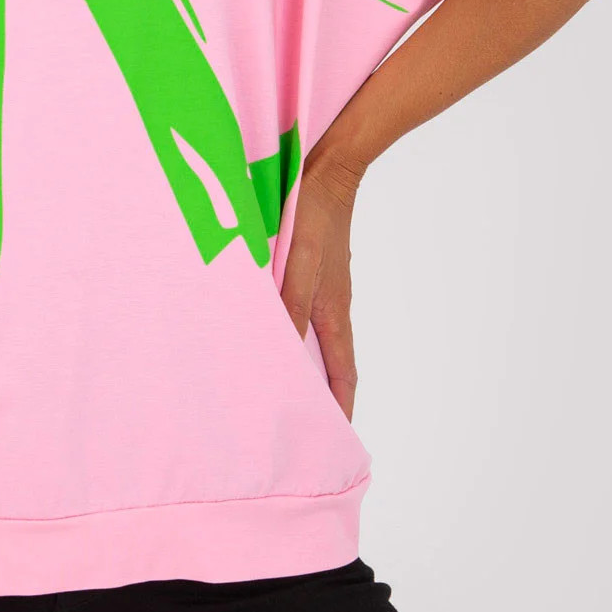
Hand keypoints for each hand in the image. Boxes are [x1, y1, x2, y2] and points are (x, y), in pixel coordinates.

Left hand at [279, 150, 364, 420]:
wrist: (327, 172)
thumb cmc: (314, 219)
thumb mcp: (298, 265)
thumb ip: (288, 307)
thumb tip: (279, 351)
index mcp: (333, 313)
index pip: (342, 374)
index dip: (340, 408)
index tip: (336, 439)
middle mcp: (331, 307)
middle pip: (329, 363)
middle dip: (320, 395)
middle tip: (303, 423)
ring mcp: (322, 290)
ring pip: (314, 339)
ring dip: (303, 365)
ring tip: (282, 389)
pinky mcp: (311, 273)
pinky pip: (301, 314)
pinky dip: (291, 333)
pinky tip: (270, 334)